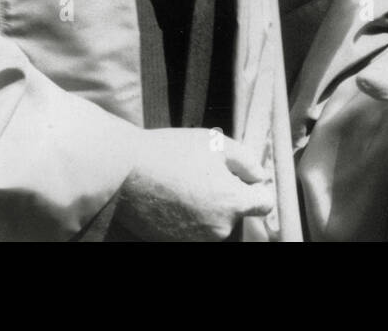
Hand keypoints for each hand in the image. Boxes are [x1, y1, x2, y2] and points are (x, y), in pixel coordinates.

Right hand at [113, 128, 273, 240]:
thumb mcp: (217, 143)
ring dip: (208, 207)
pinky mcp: (174, 244)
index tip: (241, 176)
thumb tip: (259, 177)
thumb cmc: (171, 153)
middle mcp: (219, 230)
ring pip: (215, 223)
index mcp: (233, 203)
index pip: (264, 204)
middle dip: (228, 196)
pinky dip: (188, 217)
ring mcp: (195, 241)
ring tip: (184, 184)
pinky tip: (172, 197)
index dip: (255, 187)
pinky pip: (193, 230)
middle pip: (237, 214)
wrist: (123, 174)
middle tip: (203, 174)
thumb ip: (247, 161)